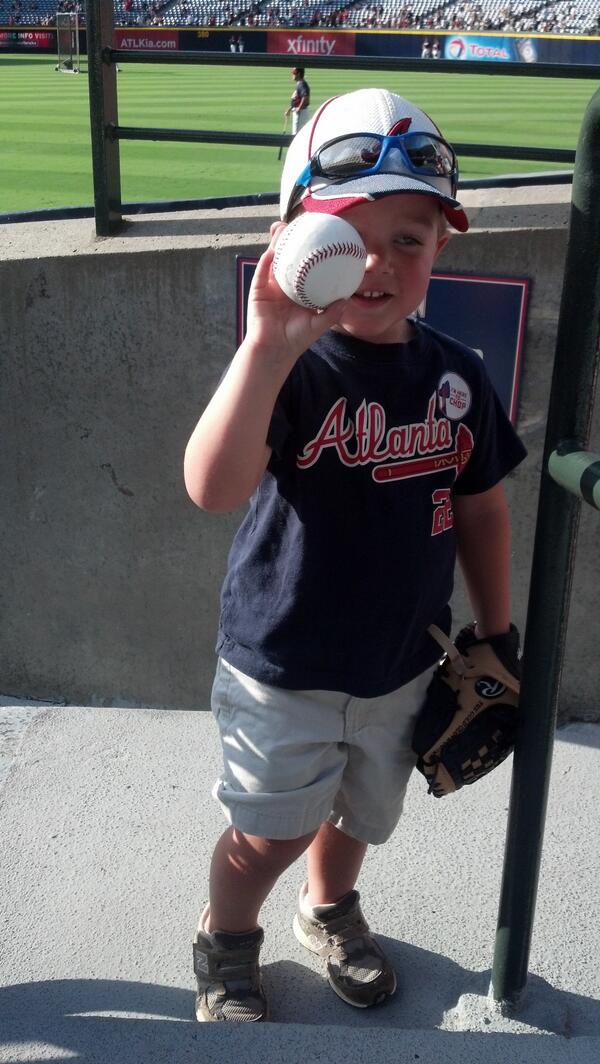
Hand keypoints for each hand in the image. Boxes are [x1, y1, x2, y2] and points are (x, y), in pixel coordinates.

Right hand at [245, 222, 348, 364]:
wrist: (275, 349)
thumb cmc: (296, 339)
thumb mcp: (318, 325)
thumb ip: (331, 313)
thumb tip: (346, 299)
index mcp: (299, 288)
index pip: (307, 264)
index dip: (313, 249)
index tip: (322, 236)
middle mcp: (285, 283)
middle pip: (289, 255)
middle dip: (294, 238)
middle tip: (302, 222)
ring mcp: (270, 284)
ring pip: (274, 257)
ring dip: (277, 241)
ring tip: (283, 226)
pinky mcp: (258, 288)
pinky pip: (263, 270)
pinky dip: (268, 258)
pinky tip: (273, 248)